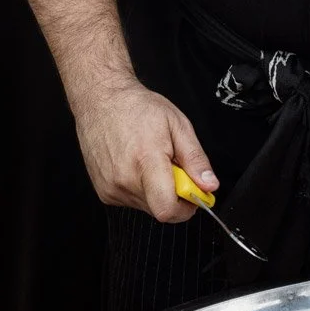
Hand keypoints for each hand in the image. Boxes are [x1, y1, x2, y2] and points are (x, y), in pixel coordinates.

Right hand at [67, 78, 216, 222]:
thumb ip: (195, 159)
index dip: (186, 208)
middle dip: (174, 194)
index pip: (167, 209)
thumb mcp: (178, 125)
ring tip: (150, 162)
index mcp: (146, 161)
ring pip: (147, 206)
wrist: (101, 101)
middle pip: (160, 209)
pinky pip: (131, 201)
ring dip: (156, 191)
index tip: (193, 194)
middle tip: (172, 167)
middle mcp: (124, 179)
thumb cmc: (137, 108)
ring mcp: (111, 188)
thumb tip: (209, 185)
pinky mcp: (103, 192)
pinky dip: (141, 189)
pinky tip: (136, 166)